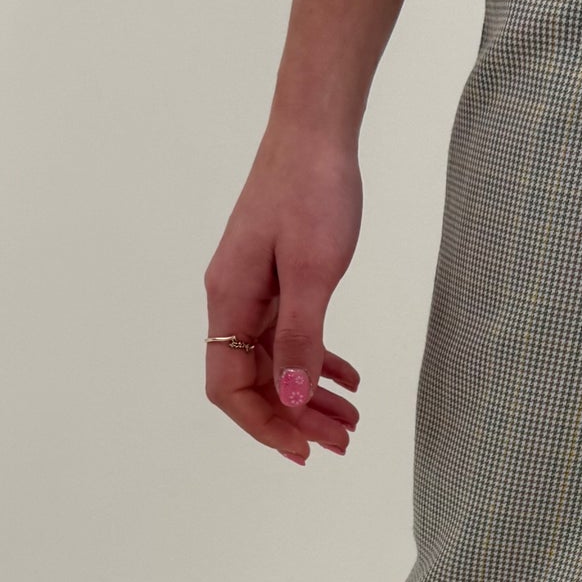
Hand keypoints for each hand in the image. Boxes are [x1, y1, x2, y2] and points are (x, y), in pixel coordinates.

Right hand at [204, 120, 365, 464]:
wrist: (317, 133)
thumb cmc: (313, 193)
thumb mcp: (312, 273)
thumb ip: (301, 338)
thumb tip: (293, 399)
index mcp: (229, 300)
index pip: (229, 385)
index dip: (265, 424)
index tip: (305, 449)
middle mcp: (234, 299)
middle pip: (253, 380)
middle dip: (296, 417)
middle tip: (342, 443)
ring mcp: (255, 288)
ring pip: (276, 360)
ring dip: (310, 395)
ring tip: (352, 421)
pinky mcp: (279, 275)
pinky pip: (291, 333)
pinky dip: (318, 360)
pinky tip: (349, 378)